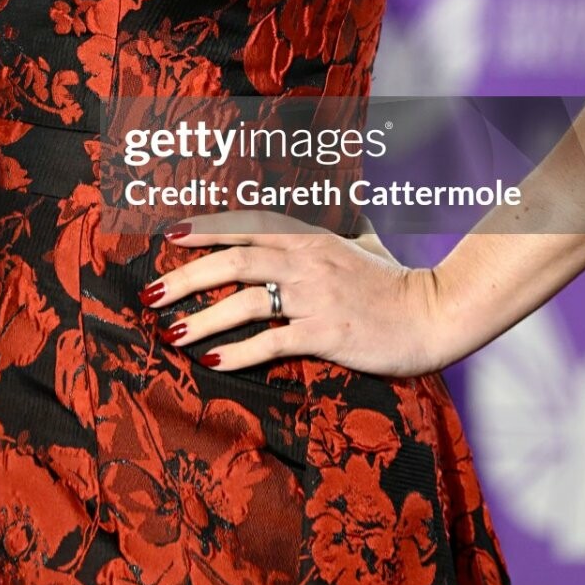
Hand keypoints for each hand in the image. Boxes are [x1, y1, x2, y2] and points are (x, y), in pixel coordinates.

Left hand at [142, 211, 449, 379]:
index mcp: (310, 238)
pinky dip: (238, 352)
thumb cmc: (395, 282)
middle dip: (186, 278)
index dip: (206, 230)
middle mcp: (307, 262)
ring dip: (202, 320)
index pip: (246, 228)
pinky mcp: (326, 333)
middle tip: (151, 294)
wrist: (432, 313)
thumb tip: (321, 223)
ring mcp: (315, 297)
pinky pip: (272, 342)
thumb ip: (332, 235)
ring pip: (244, 303)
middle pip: (233, 261)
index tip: (170, 236)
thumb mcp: (360, 246)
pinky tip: (213, 361)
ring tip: (171, 334)